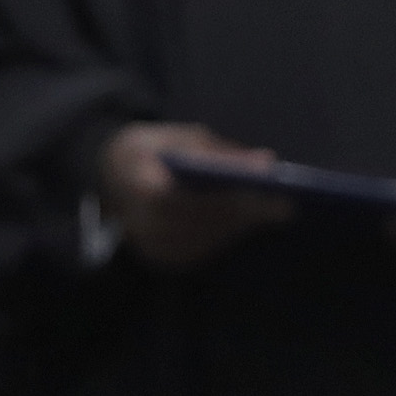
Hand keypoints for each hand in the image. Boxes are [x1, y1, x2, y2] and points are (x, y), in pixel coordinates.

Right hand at [96, 122, 288, 270]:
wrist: (112, 173)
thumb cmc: (152, 148)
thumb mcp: (179, 136)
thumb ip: (218, 150)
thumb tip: (267, 162)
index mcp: (135, 183)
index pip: (181, 196)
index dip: (222, 194)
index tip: (263, 184)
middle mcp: (137, 222)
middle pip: (198, 223)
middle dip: (244, 212)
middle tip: (284, 204)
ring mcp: (147, 246)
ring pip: (204, 241)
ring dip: (242, 226)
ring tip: (276, 210)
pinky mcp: (160, 259)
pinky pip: (201, 251)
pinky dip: (228, 236)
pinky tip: (251, 222)